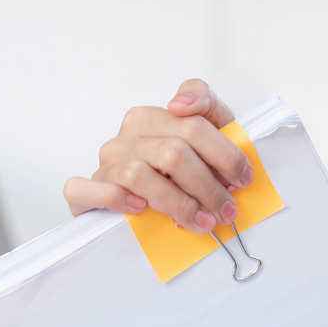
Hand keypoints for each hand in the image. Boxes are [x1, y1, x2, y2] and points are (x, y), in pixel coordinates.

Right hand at [62, 78, 252, 231]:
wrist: (139, 205)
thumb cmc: (180, 169)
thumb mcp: (205, 134)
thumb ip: (206, 107)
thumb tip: (180, 104)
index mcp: (155, 117)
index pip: (193, 126)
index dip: (225, 154)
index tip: (243, 179)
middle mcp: (128, 135)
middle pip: (173, 153)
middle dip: (207, 186)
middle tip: (226, 211)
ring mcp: (107, 162)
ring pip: (140, 175)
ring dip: (178, 203)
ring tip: (202, 222)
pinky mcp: (84, 191)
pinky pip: (90, 190)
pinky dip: (116, 199)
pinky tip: (141, 210)